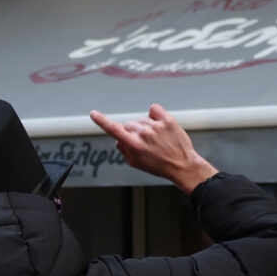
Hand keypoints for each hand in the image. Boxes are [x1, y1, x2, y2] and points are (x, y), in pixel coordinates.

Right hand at [87, 104, 219, 193]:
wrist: (182, 165)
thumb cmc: (158, 166)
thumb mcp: (137, 163)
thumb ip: (124, 149)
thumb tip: (118, 138)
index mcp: (134, 145)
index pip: (113, 130)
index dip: (101, 121)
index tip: (93, 114)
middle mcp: (144, 134)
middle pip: (129, 125)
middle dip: (133, 132)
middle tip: (145, 143)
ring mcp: (156, 126)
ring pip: (141, 119)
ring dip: (145, 126)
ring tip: (156, 139)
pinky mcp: (167, 120)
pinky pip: (153, 109)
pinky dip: (154, 115)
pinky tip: (159, 124)